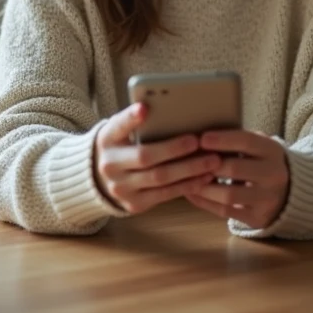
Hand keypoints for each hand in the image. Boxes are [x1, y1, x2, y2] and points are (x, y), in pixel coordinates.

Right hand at [93, 103, 220, 213]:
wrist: (100, 180)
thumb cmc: (121, 147)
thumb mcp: (120, 131)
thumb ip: (136, 121)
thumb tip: (159, 108)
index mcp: (107, 139)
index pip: (118, 125)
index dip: (131, 117)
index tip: (145, 108)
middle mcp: (110, 165)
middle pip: (145, 157)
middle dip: (175, 149)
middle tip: (199, 141)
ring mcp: (121, 188)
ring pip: (160, 178)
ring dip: (189, 169)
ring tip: (212, 160)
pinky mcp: (134, 204)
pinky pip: (165, 195)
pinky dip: (187, 185)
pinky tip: (204, 177)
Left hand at [185, 129, 289, 229]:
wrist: (289, 193)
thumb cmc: (261, 162)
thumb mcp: (259, 147)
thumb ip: (238, 141)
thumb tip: (202, 136)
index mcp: (273, 152)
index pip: (247, 142)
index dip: (223, 140)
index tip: (202, 138)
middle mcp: (274, 175)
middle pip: (235, 169)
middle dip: (209, 165)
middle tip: (189, 161)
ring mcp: (267, 200)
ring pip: (228, 195)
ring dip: (203, 187)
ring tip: (187, 179)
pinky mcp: (257, 218)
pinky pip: (225, 212)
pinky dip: (205, 202)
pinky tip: (191, 193)